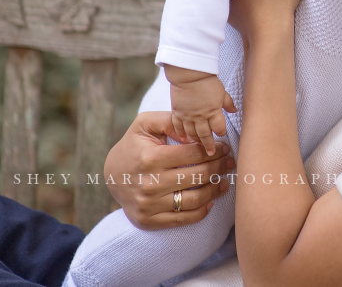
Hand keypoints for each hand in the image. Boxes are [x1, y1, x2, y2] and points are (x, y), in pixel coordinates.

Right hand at [104, 111, 234, 228]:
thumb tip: (195, 132)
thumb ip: (170, 121)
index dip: (213, 150)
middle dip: (219, 167)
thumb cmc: (134, 145)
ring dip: (215, 190)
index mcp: (150, 158)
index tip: (224, 148)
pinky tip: (211, 200)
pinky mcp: (149, 220)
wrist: (111, 175)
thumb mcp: (145, 124)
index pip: (193, 154)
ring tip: (224, 182)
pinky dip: (202, 211)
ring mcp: (149, 205)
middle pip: (197, 175)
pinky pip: (183, 218)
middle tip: (230, 163)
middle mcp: (150, 183)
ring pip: (194, 199)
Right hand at [164, 66, 237, 155]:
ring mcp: (188, 116)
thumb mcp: (222, 91)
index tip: (222, 134)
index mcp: (214, 111)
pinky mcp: (177, 112)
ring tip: (198, 147)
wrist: (189, 73)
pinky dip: (180, 133)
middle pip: (205, 134)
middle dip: (209, 145)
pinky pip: (178, 126)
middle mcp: (201, 116)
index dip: (221, 132)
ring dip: (195, 141)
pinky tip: (183, 139)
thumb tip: (234, 110)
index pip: (219, 127)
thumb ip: (228, 102)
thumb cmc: (207, 80)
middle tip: (211, 153)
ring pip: (191, 133)